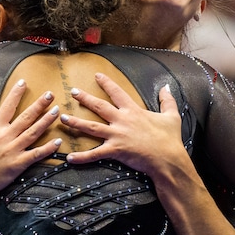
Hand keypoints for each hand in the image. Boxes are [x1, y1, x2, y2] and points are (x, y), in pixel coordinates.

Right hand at [0, 79, 61, 201]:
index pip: (7, 106)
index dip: (16, 93)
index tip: (24, 82)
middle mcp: (6, 136)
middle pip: (26, 117)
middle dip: (39, 104)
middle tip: (50, 94)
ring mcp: (13, 150)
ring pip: (34, 132)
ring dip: (47, 121)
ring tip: (57, 111)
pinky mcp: (19, 163)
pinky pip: (36, 154)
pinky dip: (48, 149)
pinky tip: (58, 142)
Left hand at [61, 72, 185, 174]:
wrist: (168, 159)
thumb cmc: (170, 139)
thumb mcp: (171, 116)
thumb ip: (167, 100)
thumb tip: (166, 87)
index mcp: (133, 111)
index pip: (117, 93)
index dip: (107, 83)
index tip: (97, 75)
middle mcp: (122, 120)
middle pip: (99, 106)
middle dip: (85, 98)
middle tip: (73, 91)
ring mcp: (117, 135)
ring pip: (91, 127)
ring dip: (76, 123)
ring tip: (62, 119)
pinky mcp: (115, 150)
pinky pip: (95, 154)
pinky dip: (82, 157)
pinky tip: (69, 157)